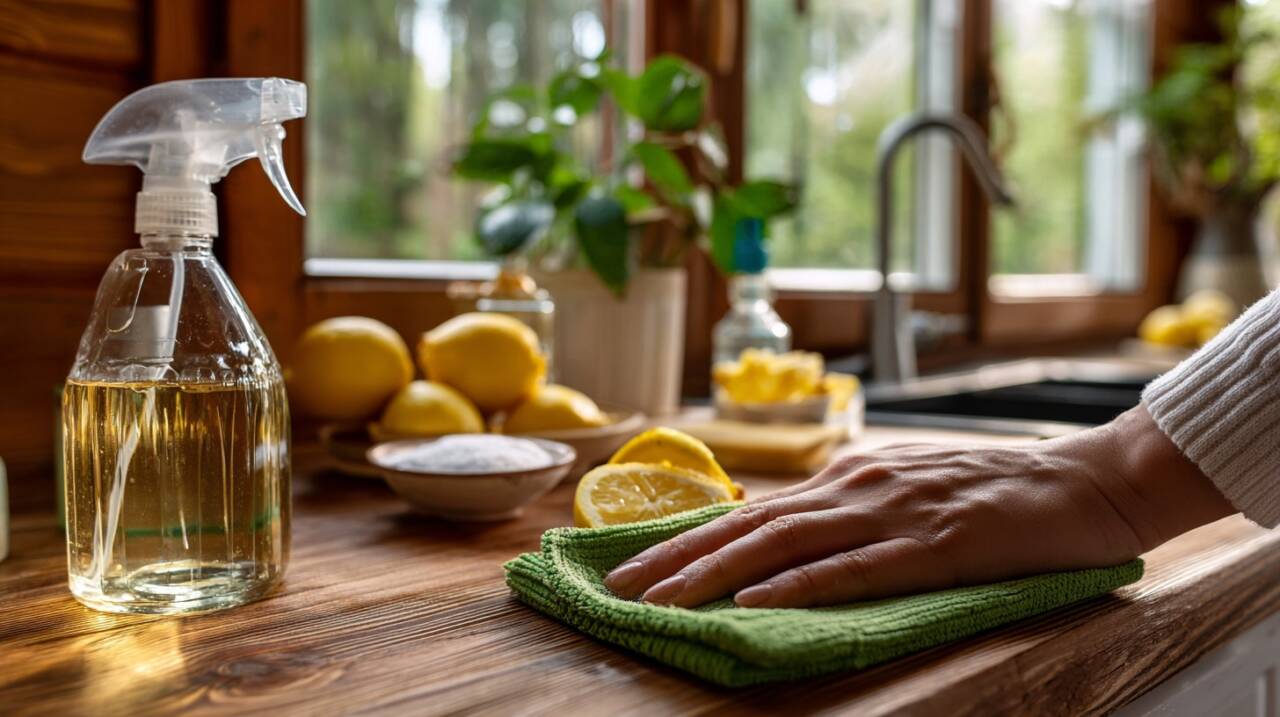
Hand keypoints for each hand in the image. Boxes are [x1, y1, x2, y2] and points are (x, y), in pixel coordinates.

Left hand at [604, 407, 1232, 608]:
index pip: (752, 512)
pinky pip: (852, 569)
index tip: (636, 567)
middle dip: (679, 558)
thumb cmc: (994, 492)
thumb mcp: (905, 489)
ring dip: (716, 572)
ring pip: (785, 544)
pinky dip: (798, 586)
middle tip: (621, 589)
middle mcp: (855, 487)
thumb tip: (789, 531)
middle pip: (750, 526)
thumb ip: (849, 508)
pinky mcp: (931, 545)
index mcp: (848, 478)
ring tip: (664, 600)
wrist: (1081, 481)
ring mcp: (891, 514)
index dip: (689, 540)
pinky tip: (756, 602)